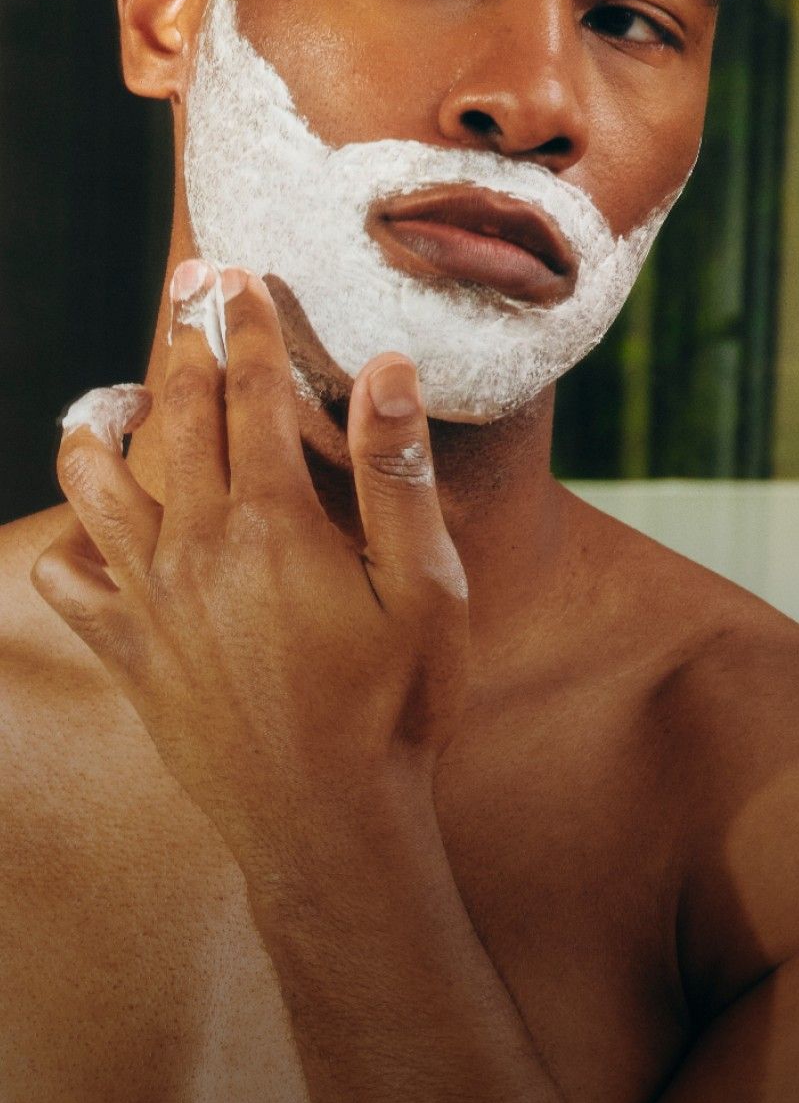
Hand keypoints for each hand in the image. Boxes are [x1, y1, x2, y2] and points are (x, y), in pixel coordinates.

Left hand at [32, 262, 468, 891]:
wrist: (326, 825)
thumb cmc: (393, 705)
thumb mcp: (425, 589)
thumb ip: (396, 474)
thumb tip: (386, 369)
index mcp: (271, 521)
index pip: (252, 391)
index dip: (247, 324)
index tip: (238, 278)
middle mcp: (195, 545)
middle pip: (177, 413)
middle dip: (185, 342)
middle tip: (188, 291)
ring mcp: (151, 599)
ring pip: (94, 479)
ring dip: (103, 424)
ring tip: (121, 400)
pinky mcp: (128, 651)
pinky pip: (69, 578)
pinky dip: (74, 540)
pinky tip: (99, 532)